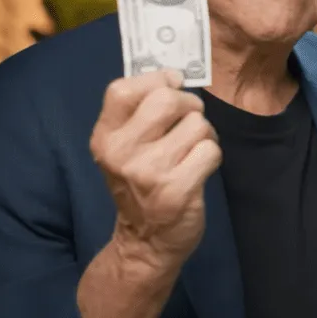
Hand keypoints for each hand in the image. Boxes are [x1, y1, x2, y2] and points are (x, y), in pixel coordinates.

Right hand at [89, 70, 221, 272]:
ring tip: (191, 151)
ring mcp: (149, 173)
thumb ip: (138, 111)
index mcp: (104, 137)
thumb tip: (172, 75)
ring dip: (203, 134)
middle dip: (189, 105)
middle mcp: (121, 153)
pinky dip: (211, 156)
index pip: (122, 89)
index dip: (155, 79)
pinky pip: (211, 150)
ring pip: (197, 124)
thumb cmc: (141, 183)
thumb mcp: (125, 147)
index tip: (171, 86)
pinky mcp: (177, 190)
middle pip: (167, 99)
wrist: (146, 241)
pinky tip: (198, 169)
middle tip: (188, 121)